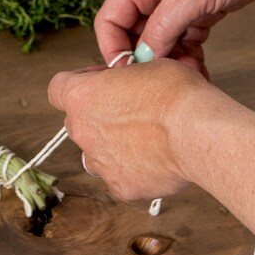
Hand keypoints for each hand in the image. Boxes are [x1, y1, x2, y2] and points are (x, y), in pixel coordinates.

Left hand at [47, 59, 207, 201]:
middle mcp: (83, 130)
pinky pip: (119, 177)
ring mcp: (100, 162)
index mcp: (81, 96)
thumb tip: (127, 86)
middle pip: (77, 122)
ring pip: (96, 153)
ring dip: (112, 146)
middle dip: (98, 116)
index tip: (101, 83)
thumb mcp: (144, 67)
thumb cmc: (173, 94)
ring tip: (144, 139)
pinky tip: (155, 161)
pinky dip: (132, 170)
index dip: (79, 84)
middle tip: (128, 111)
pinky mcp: (121, 187)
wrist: (196, 132)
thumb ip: (122, 79)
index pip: (58, 89)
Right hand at [94, 0, 254, 73]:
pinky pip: (185, 42)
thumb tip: (142, 56)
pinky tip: (201, 70)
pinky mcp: (200, 12)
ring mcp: (178, 3)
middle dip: (146, 59)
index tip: (126, 74)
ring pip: (162, 42)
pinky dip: (190, 58)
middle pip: (134, 33)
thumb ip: (163, 26)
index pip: (110, 18)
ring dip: (171, 62)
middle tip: (163, 81)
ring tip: (189, 76)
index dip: (112, 47)